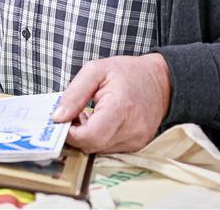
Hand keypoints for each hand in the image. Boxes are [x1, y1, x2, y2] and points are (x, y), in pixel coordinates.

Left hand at [53, 53, 171, 153]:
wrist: (162, 81)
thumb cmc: (128, 72)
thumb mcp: (95, 70)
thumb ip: (74, 94)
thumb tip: (57, 117)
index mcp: (121, 107)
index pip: (90, 136)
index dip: (71, 133)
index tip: (63, 120)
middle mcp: (132, 129)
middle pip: (92, 146)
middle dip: (76, 134)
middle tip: (75, 114)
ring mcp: (137, 140)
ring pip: (99, 150)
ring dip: (88, 136)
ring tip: (90, 115)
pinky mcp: (138, 146)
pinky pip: (110, 149)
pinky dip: (99, 138)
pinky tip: (100, 122)